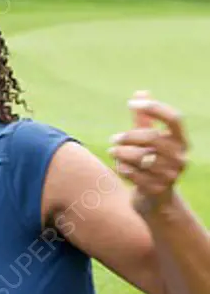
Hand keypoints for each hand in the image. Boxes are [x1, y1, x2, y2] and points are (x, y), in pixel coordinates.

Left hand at [108, 89, 188, 212]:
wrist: (154, 201)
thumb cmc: (150, 164)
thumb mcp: (149, 143)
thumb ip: (143, 120)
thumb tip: (140, 92)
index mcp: (181, 141)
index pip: (174, 118)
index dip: (154, 108)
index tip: (132, 103)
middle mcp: (181, 157)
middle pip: (152, 138)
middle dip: (129, 137)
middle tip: (113, 139)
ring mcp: (171, 174)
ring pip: (141, 157)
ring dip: (122, 153)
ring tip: (113, 152)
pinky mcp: (158, 189)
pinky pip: (134, 174)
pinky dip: (122, 168)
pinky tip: (119, 167)